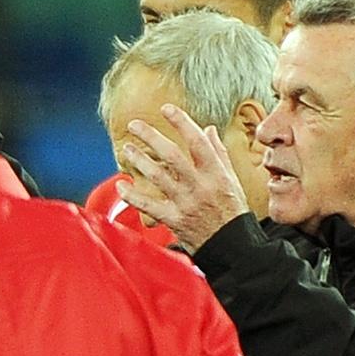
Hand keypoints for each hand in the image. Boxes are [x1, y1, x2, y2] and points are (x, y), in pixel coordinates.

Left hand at [117, 105, 249, 253]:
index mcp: (217, 174)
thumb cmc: (233, 212)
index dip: (181, 123)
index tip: (167, 109)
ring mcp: (186, 204)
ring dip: (139, 161)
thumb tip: (208, 129)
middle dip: (151, 136)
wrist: (233, 247)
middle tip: (135, 124)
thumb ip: (219, 153)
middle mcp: (201, 186)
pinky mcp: (175, 220)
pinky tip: (121, 185)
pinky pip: (149, 206)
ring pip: (157, 177)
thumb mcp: (232, 180)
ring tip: (127, 149)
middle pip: (172, 155)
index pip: (198, 142)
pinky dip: (132, 196)